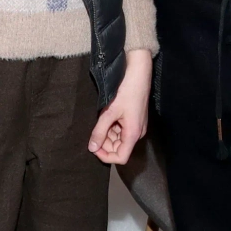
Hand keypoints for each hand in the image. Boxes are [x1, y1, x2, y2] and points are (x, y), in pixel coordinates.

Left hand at [90, 50, 151, 164]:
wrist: (138, 73)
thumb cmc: (126, 91)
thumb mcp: (109, 112)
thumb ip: (99, 132)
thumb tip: (92, 148)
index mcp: (133, 134)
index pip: (121, 157)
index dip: (106, 156)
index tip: (94, 147)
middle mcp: (137, 133)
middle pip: (119, 148)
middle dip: (105, 142)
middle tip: (94, 130)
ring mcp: (136, 126)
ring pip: (119, 138)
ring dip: (107, 133)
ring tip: (101, 118)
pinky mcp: (134, 119)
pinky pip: (121, 129)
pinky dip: (112, 126)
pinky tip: (107, 115)